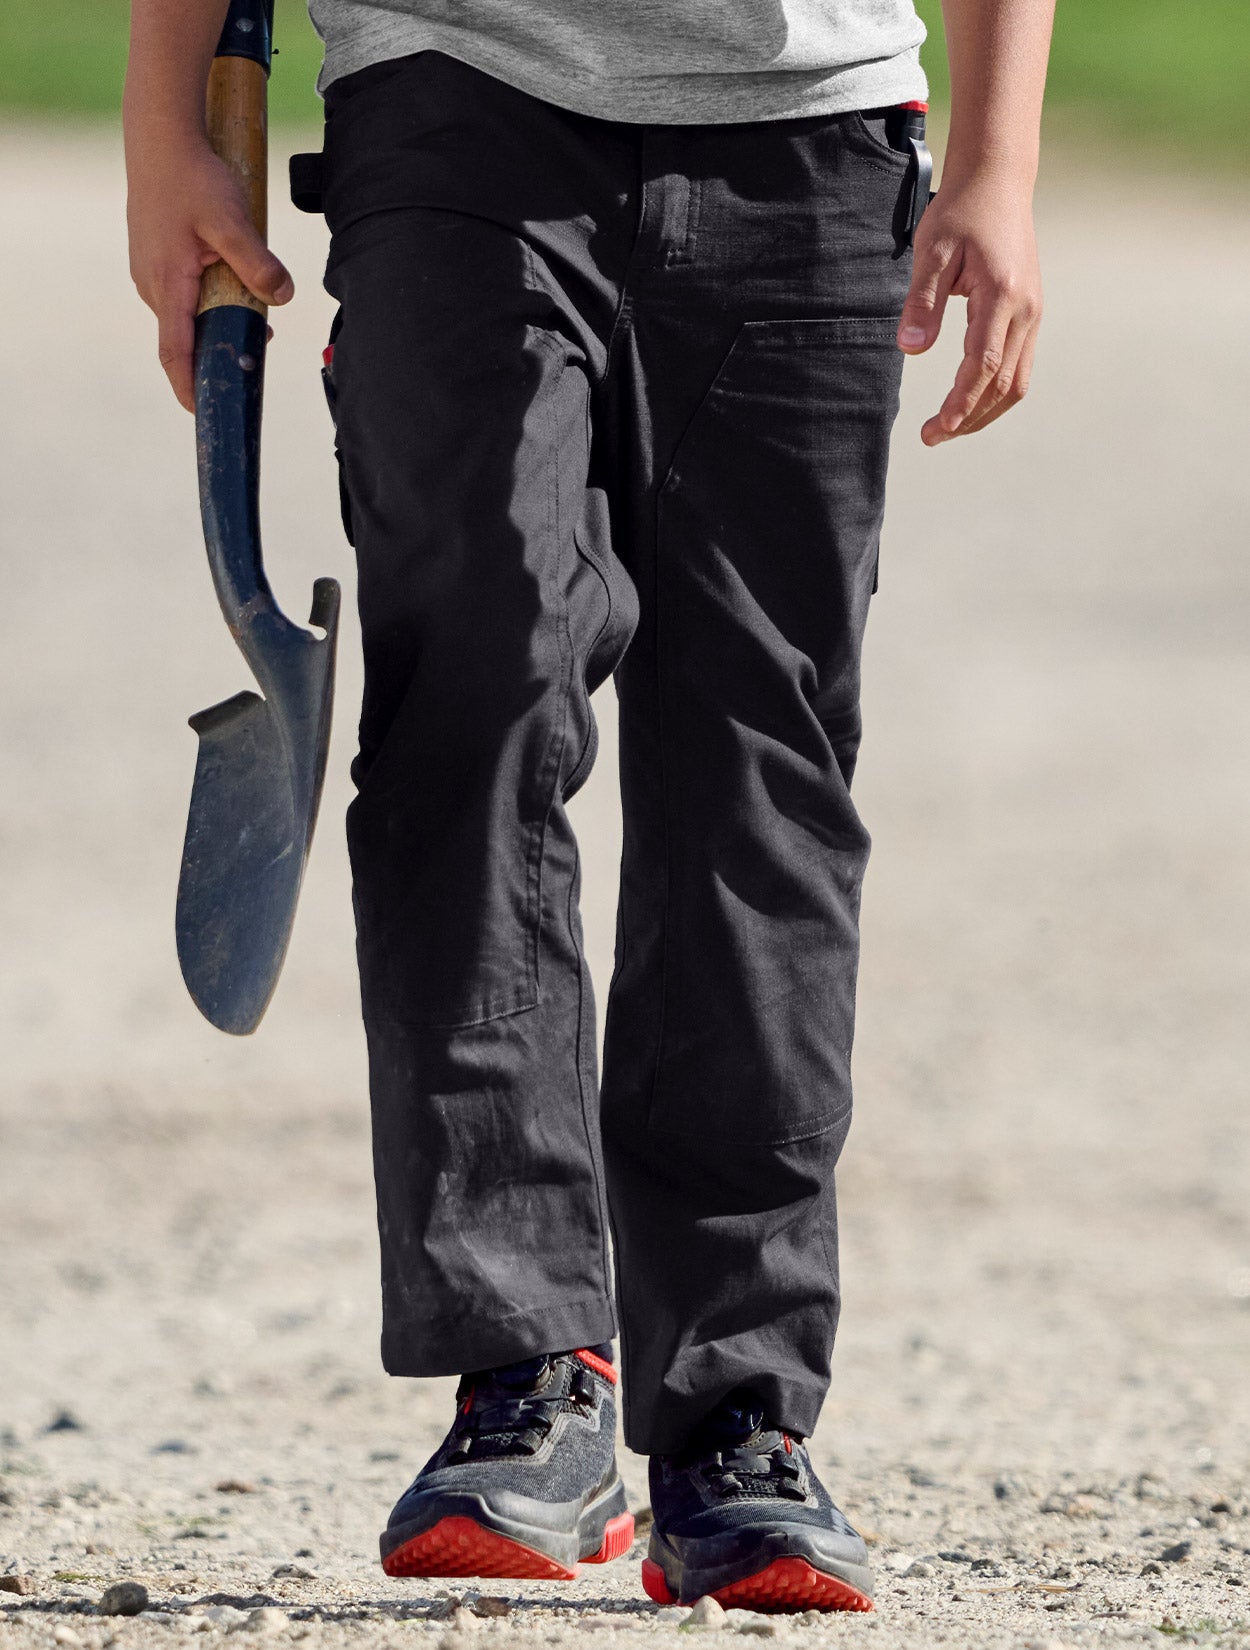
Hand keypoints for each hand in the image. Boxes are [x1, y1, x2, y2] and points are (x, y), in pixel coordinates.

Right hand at [126, 134, 292, 410]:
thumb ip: (257, 261)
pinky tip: (237, 298)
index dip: (189, 389)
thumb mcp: (232, 220)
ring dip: (216, 331)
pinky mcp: (157, 261)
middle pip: (183, 341)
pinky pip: (183, 299)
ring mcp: (151, 274)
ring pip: (185, 319)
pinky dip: (208, 309)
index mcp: (167, 284)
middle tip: (249, 377)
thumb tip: (283, 296)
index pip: (175, 354)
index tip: (206, 417)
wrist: (161, 139)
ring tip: (256, 334)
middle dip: (214, 362)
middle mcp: (152, 285)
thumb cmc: (194, 177)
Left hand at [896, 168, 1041, 443]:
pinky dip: (996, 393)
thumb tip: (910, 350)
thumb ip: (921, 303)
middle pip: (1002, 384)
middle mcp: (1025, 310)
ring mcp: (1033, 313)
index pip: (982, 366)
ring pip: (1016, 382)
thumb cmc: (960, 212)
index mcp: (1001, 296)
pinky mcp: (1031, 314)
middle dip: (967, 418)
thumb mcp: (931, 251)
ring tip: (948, 427)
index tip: (936, 429)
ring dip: (983, 412)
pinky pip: (1020, 367)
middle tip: (931, 436)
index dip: (960, 403)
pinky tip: (970, 401)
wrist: (998, 181)